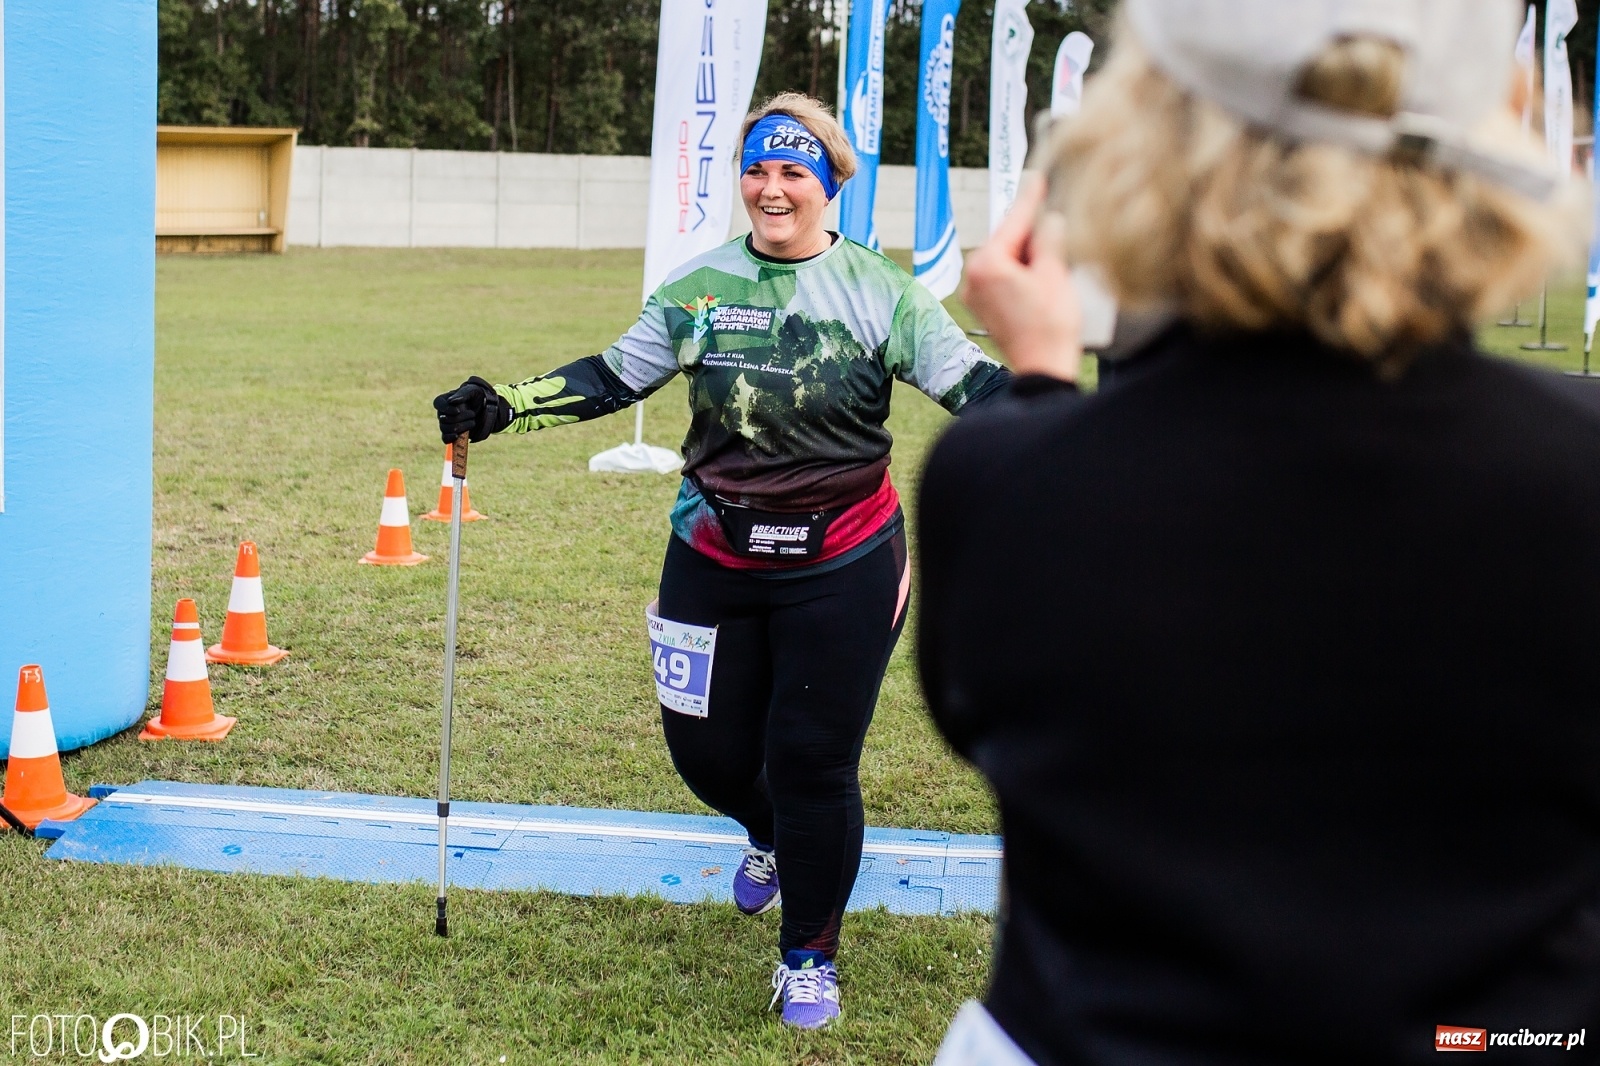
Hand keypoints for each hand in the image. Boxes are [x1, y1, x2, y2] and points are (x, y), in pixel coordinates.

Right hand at [433, 376, 508, 443]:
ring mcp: (446, 423)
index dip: (446, 409)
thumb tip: (451, 401)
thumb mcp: (472, 391)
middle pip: (443, 418)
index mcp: (445, 400)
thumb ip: (462, 394)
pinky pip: (445, 438)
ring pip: (445, 428)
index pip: (438, 404)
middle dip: (460, 418)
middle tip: (473, 413)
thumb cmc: (477, 396)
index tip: (458, 411)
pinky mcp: (451, 433)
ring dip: (460, 427)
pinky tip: (457, 436)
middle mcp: (442, 412)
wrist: (485, 408)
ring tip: (473, 422)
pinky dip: (449, 438)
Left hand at [961, 174, 1081, 381]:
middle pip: (1008, 240)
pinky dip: (1021, 271)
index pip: (1014, 222)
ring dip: (1029, 254)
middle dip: (1032, 233)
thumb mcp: (1055, 272)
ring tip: (1054, 261)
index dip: (1031, 200)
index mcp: (986, 263)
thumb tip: (1049, 219)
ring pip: (1006, 259)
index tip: (1038, 178)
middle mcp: (972, 276)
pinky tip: (1042, 277)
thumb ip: (1048, 238)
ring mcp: (974, 293)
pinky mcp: (983, 306)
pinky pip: (1002, 277)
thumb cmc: (1050, 324)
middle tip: (1056, 223)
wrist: (1043, 366)